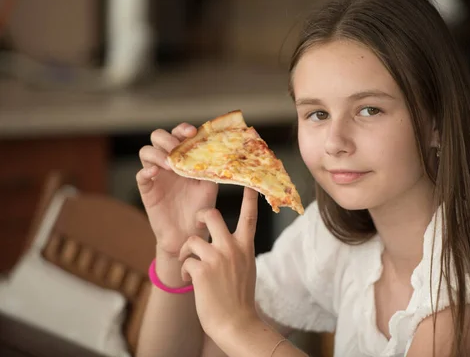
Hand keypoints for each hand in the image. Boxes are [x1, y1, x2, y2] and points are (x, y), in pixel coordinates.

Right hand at [136, 123, 218, 257]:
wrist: (189, 232)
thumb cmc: (200, 207)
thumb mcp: (210, 185)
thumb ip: (211, 167)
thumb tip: (220, 150)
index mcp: (183, 157)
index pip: (178, 134)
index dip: (182, 129)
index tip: (192, 133)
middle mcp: (168, 162)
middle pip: (158, 137)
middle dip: (167, 138)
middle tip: (176, 148)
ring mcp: (156, 174)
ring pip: (146, 151)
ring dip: (157, 153)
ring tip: (170, 165)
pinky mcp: (147, 189)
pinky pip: (140, 175)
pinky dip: (146, 171)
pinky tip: (156, 173)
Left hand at [179, 187, 260, 340]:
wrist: (236, 323)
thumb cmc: (240, 299)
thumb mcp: (247, 269)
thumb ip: (239, 252)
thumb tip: (232, 244)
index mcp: (245, 246)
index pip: (249, 216)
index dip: (249, 197)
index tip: (249, 181)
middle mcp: (232, 248)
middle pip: (210, 215)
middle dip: (199, 216)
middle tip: (197, 226)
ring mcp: (217, 258)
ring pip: (192, 239)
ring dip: (187, 253)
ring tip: (192, 269)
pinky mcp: (202, 271)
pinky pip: (185, 261)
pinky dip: (185, 272)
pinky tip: (191, 283)